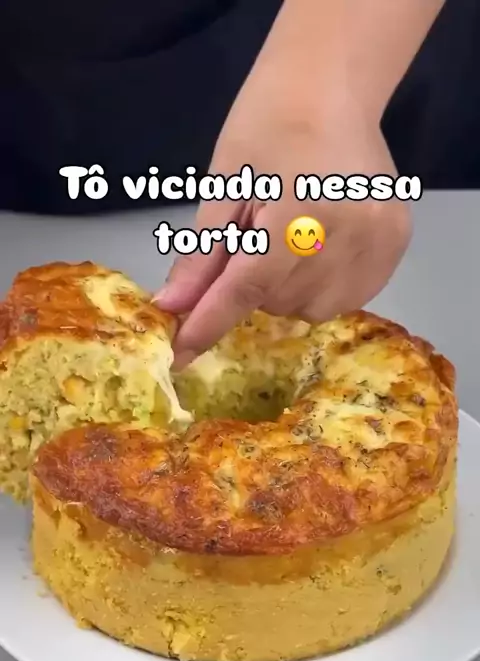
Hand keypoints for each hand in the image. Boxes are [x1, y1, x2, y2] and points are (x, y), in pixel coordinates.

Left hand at [153, 18, 411, 367]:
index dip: (209, 323)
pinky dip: (320, 289)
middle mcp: (346, 234)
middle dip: (252, 286)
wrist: (329, 89)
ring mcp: (378, 243)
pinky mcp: (395, 246)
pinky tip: (316, 251)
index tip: (179, 355)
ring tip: (288, 239)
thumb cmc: (266, 125)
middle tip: (254, 240)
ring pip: (312, 309)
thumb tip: (173, 308)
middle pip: (278, 302)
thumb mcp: (223, 188)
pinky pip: (347, 299)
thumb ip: (202, 256)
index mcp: (297, 212)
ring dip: (286, 291)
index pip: (245, 288)